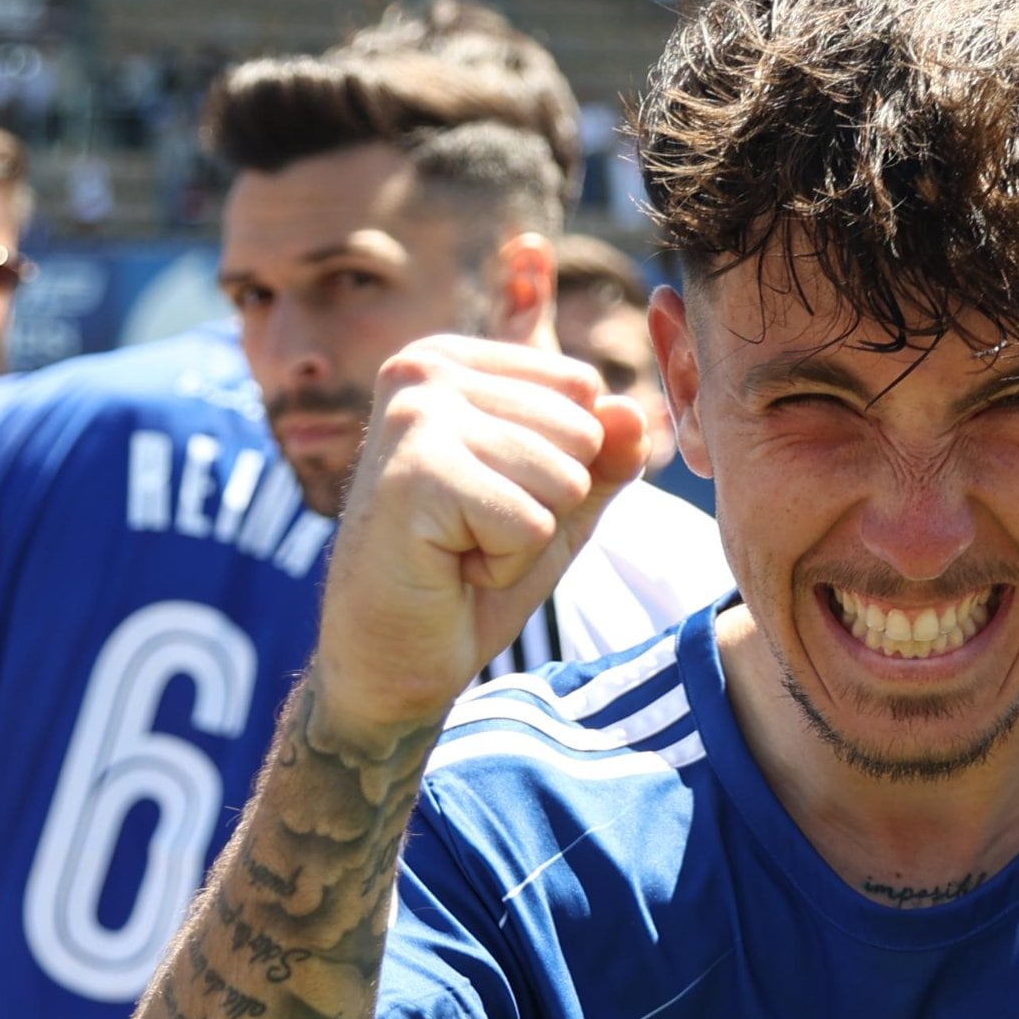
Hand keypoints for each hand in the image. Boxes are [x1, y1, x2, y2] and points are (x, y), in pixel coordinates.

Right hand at [315, 335, 650, 737]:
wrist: (386, 658)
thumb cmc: (464, 575)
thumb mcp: (555, 505)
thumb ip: (603, 454)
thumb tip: (632, 412)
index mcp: (452, 361)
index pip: (582, 387)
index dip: (563, 464)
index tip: (490, 497)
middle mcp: (424, 371)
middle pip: (579, 429)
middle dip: (547, 503)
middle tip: (473, 531)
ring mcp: (415, 417)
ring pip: (562, 478)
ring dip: (527, 538)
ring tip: (461, 549)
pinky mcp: (416, 476)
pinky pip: (532, 524)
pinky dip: (506, 565)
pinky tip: (450, 567)